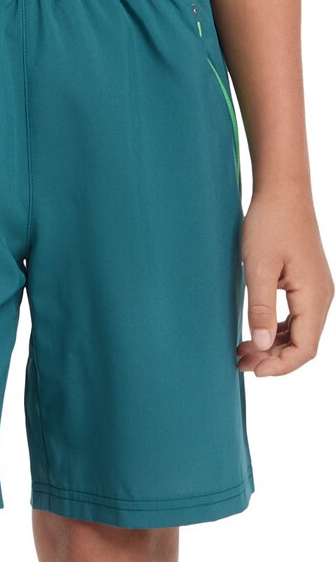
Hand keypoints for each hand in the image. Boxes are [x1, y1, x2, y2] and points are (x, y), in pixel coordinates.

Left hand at [238, 189, 331, 375]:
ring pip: (299, 333)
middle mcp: (321, 296)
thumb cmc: (270, 223)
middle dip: (273, 359)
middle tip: (240, 363)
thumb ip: (260, 309)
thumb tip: (262, 346)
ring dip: (273, 347)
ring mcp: (315, 290)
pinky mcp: (305, 284)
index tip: (254, 370)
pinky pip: (295, 318)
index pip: (305, 348)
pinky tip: (254, 335)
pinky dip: (276, 331)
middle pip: (303, 345)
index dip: (281, 366)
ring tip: (242, 352)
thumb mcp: (259, 268)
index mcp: (314, 296)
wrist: (282, 190)